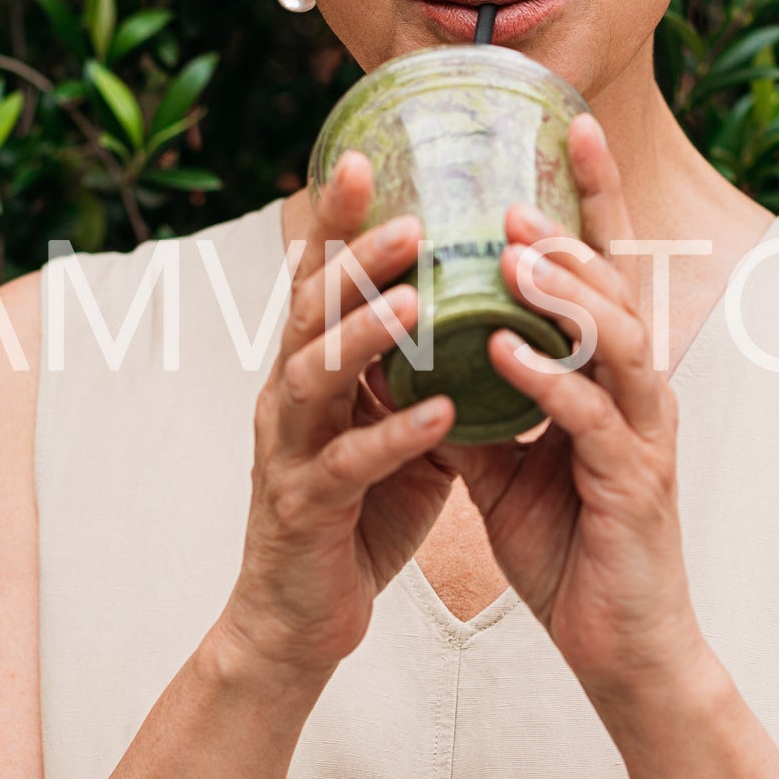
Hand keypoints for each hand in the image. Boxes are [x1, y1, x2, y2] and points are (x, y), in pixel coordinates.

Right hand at [219, 151, 456, 685]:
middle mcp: (290, 399)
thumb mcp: (396, 431)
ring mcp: (289, 452)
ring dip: (369, 333)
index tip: (362, 157)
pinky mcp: (306, 509)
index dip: (337, 221)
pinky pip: (349, 465)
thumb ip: (427, 374)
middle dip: (357, 258)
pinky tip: (439, 414)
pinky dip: (394, 436)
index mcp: (311, 373)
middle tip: (411, 215)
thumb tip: (489, 317)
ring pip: (318, 375)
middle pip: (313, 309)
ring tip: (419, 298)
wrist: (298, 621)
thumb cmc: (353, 519)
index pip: (321, 281)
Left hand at [444, 114, 708, 713]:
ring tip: (510, 254)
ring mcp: (643, 435)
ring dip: (561, 293)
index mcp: (612, 376)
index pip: (604, 271)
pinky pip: (591, 419)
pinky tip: (506, 353)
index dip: (592, 200)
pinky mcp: (634, 485)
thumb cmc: (571, 548)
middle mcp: (639, 391)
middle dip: (569, 232)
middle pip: (617, 287)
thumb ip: (476, 399)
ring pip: (615, 340)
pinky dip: (549, 381)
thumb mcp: (504, 462)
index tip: (569, 128)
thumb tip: (420, 345)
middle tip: (513, 192)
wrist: (622, 650)